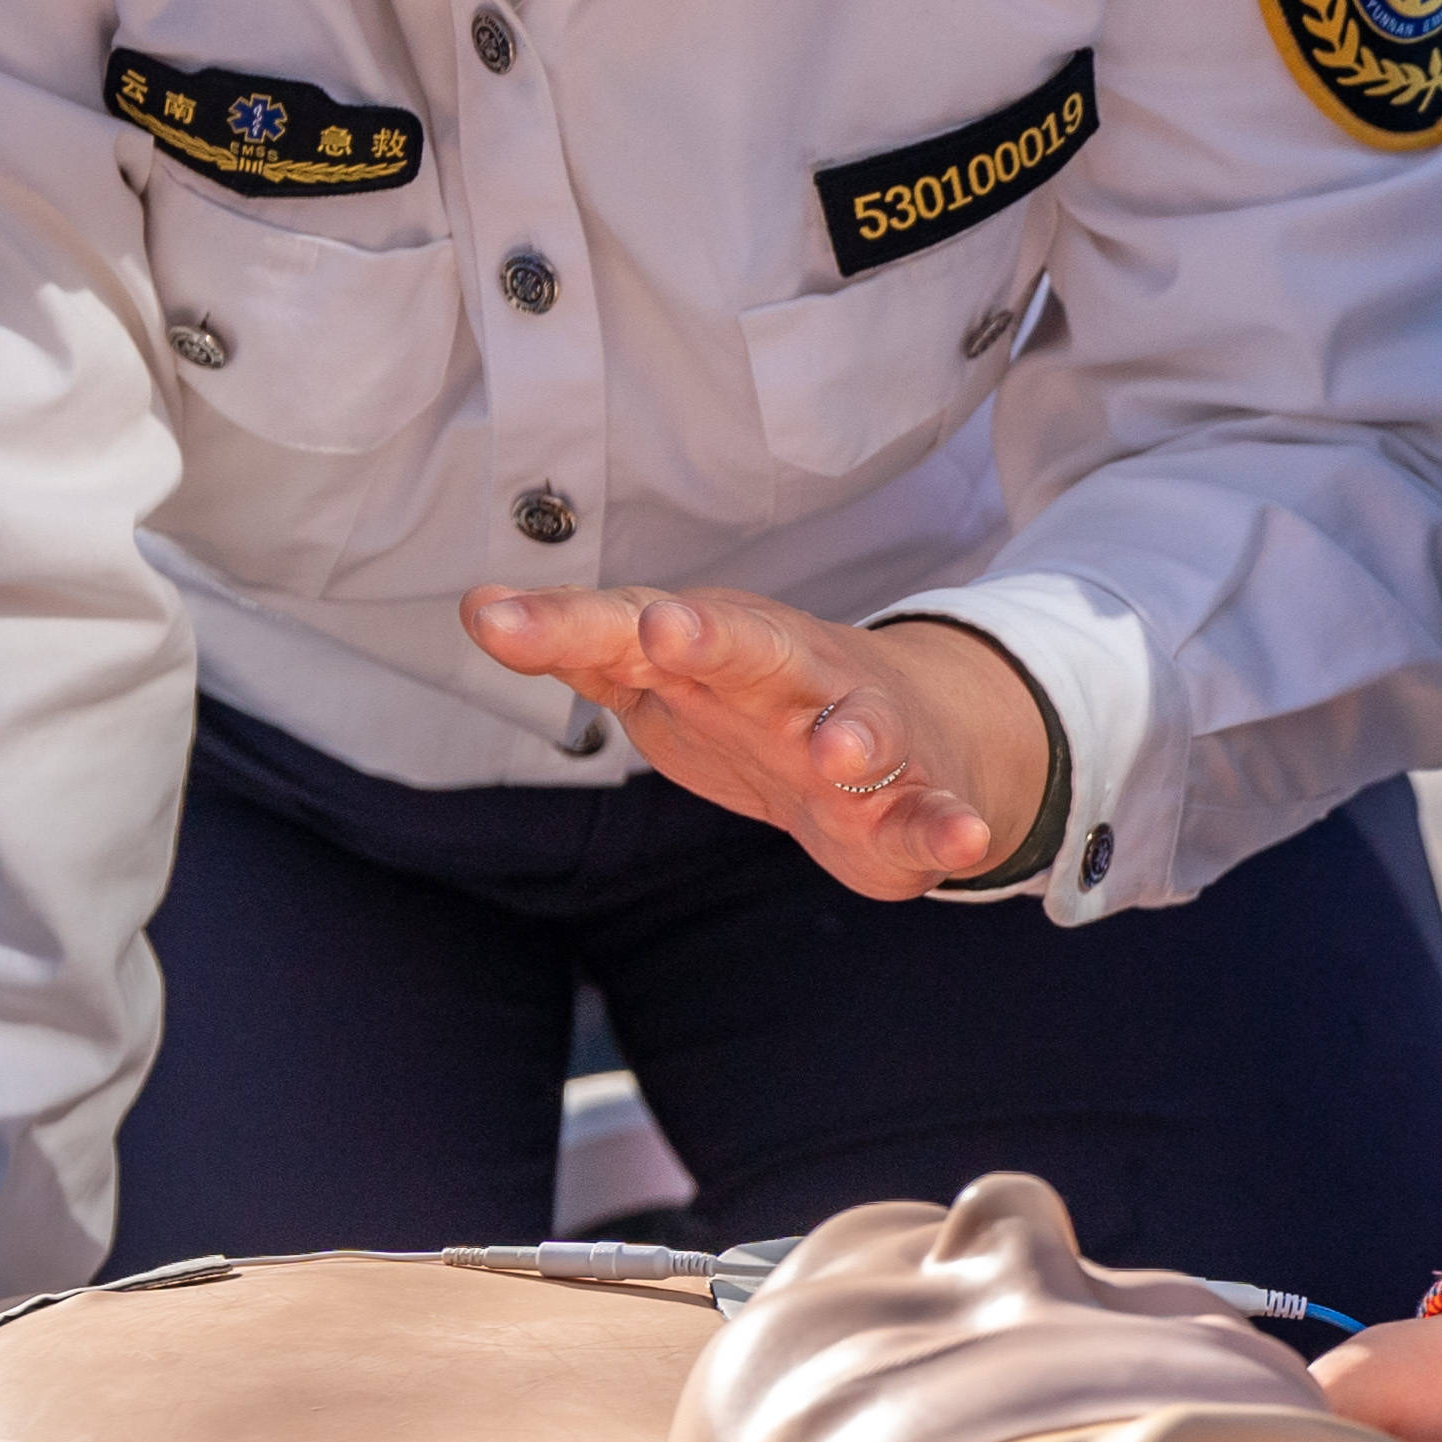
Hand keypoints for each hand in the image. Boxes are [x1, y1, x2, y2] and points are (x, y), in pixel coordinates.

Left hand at [463, 582, 1049, 897]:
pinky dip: (950, 824)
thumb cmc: (757, 701)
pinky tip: (963, 837)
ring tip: (837, 751)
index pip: (627, 630)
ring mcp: (860, 732)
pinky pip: (932, 811)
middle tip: (668, 627)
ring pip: (862, 726)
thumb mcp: (662, 673)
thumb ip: (579, 644)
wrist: (908, 733)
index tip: (502, 621)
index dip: (566, 626)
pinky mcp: (910, 800)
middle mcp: (789, 676)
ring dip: (852, 733)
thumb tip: (478, 604)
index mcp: (717, 647)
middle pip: (753, 648)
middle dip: (713, 638)